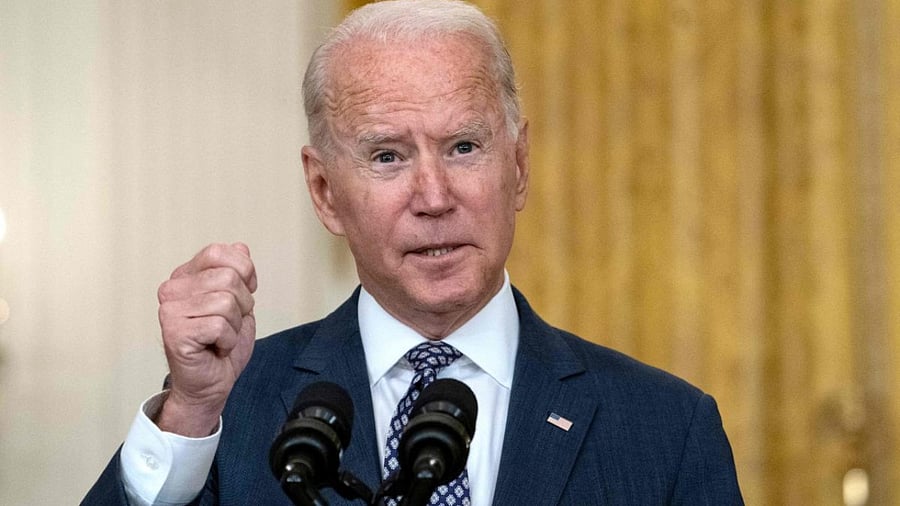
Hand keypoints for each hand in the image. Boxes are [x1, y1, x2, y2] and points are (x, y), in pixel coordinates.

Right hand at [155, 243, 256, 435]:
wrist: (211, 382)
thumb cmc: (221, 344)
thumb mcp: (239, 301)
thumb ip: (239, 273)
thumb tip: (240, 248)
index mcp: (186, 276)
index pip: (219, 252)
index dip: (243, 271)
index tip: (241, 294)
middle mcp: (172, 289)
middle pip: (229, 278)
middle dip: (242, 304)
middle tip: (228, 324)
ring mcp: (170, 311)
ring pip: (226, 302)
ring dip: (234, 325)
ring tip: (220, 336)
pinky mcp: (175, 332)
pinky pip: (219, 325)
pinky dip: (227, 340)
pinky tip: (214, 347)